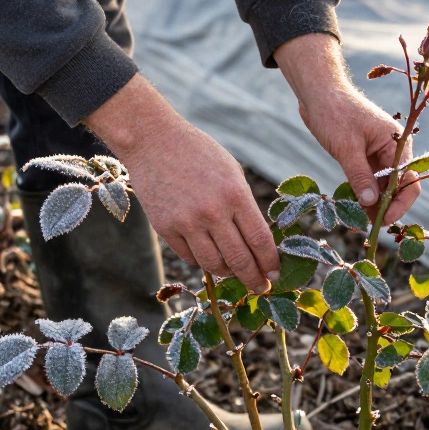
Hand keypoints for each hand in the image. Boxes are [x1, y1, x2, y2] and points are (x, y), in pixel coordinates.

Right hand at [85, 75, 279, 292]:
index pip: (260, 241)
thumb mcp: (231, 172)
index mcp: (235, 195)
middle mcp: (212, 213)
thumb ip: (244, 206)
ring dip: (227, 273)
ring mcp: (186, 223)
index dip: (270, 263)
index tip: (275, 275)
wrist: (153, 141)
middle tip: (260, 287)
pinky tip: (209, 255)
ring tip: (234, 271)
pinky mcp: (165, 229)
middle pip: (239, 260)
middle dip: (254, 279)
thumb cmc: (199, 154)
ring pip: (213, 265)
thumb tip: (257, 243)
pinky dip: (202, 261)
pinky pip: (190, 257)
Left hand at [274, 33, 418, 223]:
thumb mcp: (346, 147)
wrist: (318, 94)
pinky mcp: (364, 157)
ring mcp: (378, 154)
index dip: (399, 204)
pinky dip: (364, 195)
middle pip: (398, 187)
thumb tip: (372, 203)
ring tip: (359, 223)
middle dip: (386, 208)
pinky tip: (355, 209)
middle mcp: (393, 150)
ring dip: (374, 205)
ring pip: (382, 187)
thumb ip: (360, 176)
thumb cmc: (334, 114)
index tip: (383, 221)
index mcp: (397, 143)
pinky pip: (369, 181)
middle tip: (368, 227)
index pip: (408, 180)